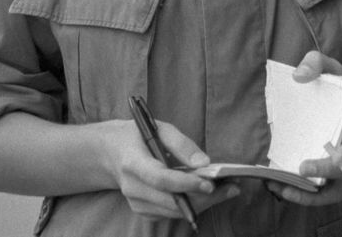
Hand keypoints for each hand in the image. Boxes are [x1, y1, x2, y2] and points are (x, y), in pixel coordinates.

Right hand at [105, 119, 238, 220]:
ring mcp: (136, 203)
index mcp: (133, 162)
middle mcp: (132, 188)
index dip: (185, 183)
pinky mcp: (142, 211)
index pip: (160, 179)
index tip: (209, 183)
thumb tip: (204, 162)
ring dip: (203, 203)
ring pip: (174, 211)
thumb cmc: (138, 135)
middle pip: (171, 201)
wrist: (110, 153)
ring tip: (228, 189)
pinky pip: (170, 213)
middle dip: (204, 197)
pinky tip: (209, 195)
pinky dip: (192, 206)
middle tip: (231, 187)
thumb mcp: (159, 128)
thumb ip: (181, 143)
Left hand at [266, 51, 341, 206]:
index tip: (338, 158)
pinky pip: (321, 193)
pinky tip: (280, 187)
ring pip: (333, 192)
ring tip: (281, 189)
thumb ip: (317, 63)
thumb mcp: (333, 68)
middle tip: (301, 169)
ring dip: (309, 195)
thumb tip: (298, 75)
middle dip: (324, 173)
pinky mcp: (330, 177)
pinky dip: (303, 195)